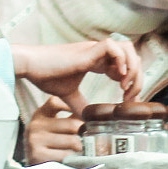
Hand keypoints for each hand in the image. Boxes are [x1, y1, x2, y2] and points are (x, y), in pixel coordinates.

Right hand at [11, 36, 140, 104]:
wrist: (31, 66)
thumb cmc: (46, 76)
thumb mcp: (68, 95)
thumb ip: (80, 105)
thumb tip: (86, 121)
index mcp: (96, 61)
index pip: (124, 65)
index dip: (131, 81)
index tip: (128, 99)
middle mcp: (98, 53)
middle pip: (131, 55)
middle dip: (137, 76)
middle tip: (130, 96)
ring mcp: (94, 49)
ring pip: (126, 48)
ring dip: (131, 67)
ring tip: (125, 86)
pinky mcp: (88, 49)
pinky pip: (113, 47)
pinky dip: (120, 60)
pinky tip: (117, 77)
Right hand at [24, 96, 84, 165]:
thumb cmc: (49, 146)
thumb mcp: (55, 128)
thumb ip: (71, 118)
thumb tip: (95, 114)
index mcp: (41, 114)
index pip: (57, 102)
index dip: (74, 108)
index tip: (85, 117)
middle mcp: (36, 125)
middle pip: (72, 124)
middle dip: (84, 133)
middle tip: (91, 140)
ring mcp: (35, 140)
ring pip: (72, 141)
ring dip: (80, 148)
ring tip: (81, 151)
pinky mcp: (38, 155)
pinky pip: (66, 155)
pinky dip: (73, 159)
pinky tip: (73, 159)